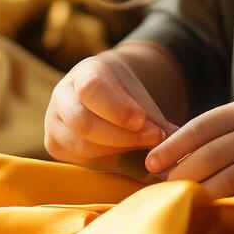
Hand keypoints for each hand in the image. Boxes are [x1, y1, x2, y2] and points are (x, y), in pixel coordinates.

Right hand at [44, 51, 176, 165]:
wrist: (102, 97)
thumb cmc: (125, 98)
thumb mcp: (140, 99)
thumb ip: (156, 120)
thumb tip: (180, 141)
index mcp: (83, 73)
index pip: (92, 90)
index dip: (118, 110)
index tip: (143, 121)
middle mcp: (61, 95)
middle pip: (84, 122)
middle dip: (122, 136)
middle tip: (153, 139)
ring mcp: (53, 120)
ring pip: (81, 144)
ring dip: (117, 150)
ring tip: (143, 148)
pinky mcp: (53, 144)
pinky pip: (78, 158)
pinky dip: (105, 160)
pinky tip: (124, 156)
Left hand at [143, 98, 233, 200]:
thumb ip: (218, 132)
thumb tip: (171, 155)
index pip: (199, 127)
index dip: (171, 147)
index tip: (149, 165)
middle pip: (210, 155)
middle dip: (181, 175)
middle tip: (161, 191)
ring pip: (228, 179)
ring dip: (201, 194)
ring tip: (181, 203)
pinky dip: (229, 206)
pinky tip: (213, 212)